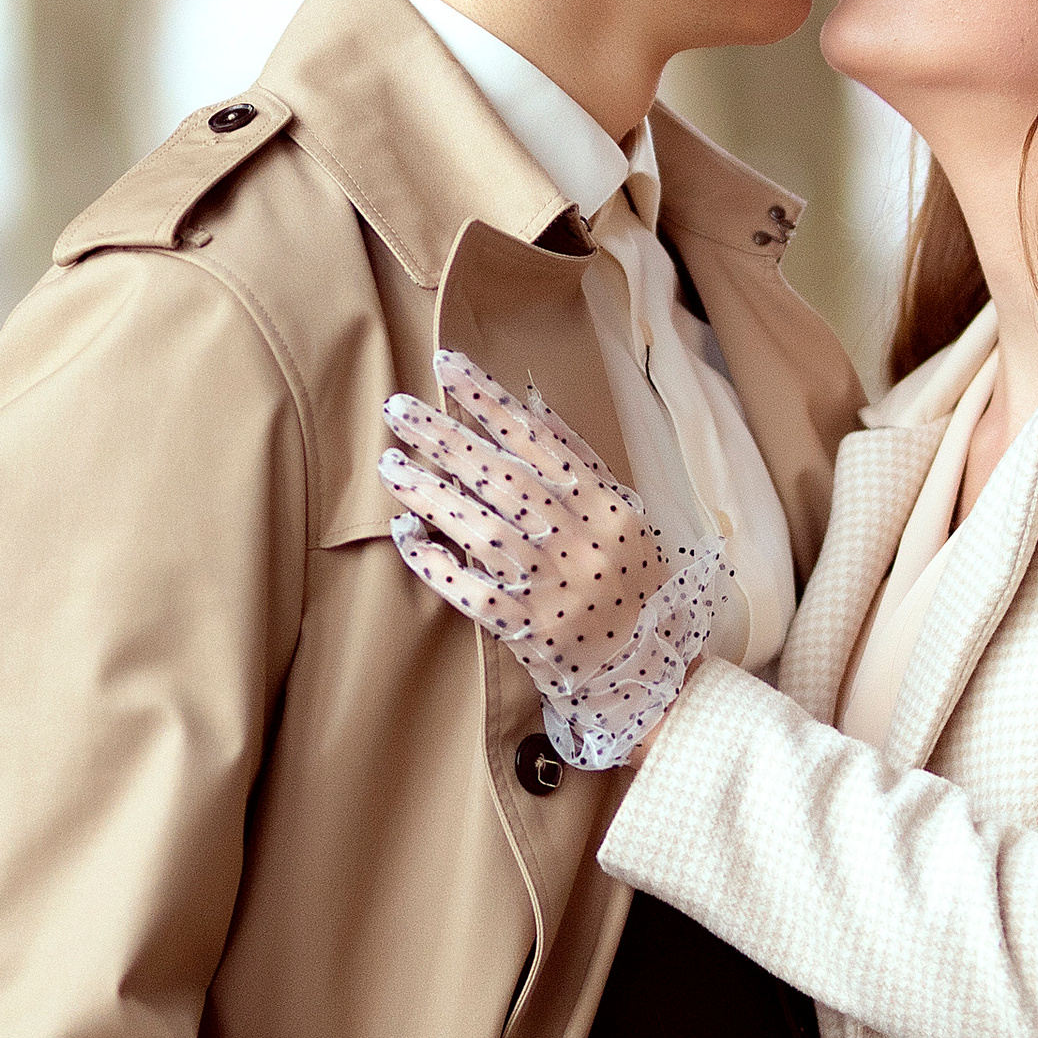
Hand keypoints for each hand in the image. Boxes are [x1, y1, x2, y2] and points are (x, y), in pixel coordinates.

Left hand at [381, 349, 722, 769]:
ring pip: (480, 529)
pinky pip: (469, 590)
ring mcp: (550, 587)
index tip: (447, 367)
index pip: (538, 440)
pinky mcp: (524, 628)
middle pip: (502, 478)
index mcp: (605, 507)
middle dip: (446, 437)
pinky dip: (435, 561)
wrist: (646, 669)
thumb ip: (577, 460)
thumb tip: (527, 403)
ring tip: (392, 463)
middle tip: (399, 408)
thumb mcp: (622, 514)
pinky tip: (406, 533)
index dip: (489, 401)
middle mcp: (579, 542)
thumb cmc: (630, 581)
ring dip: (430, 493)